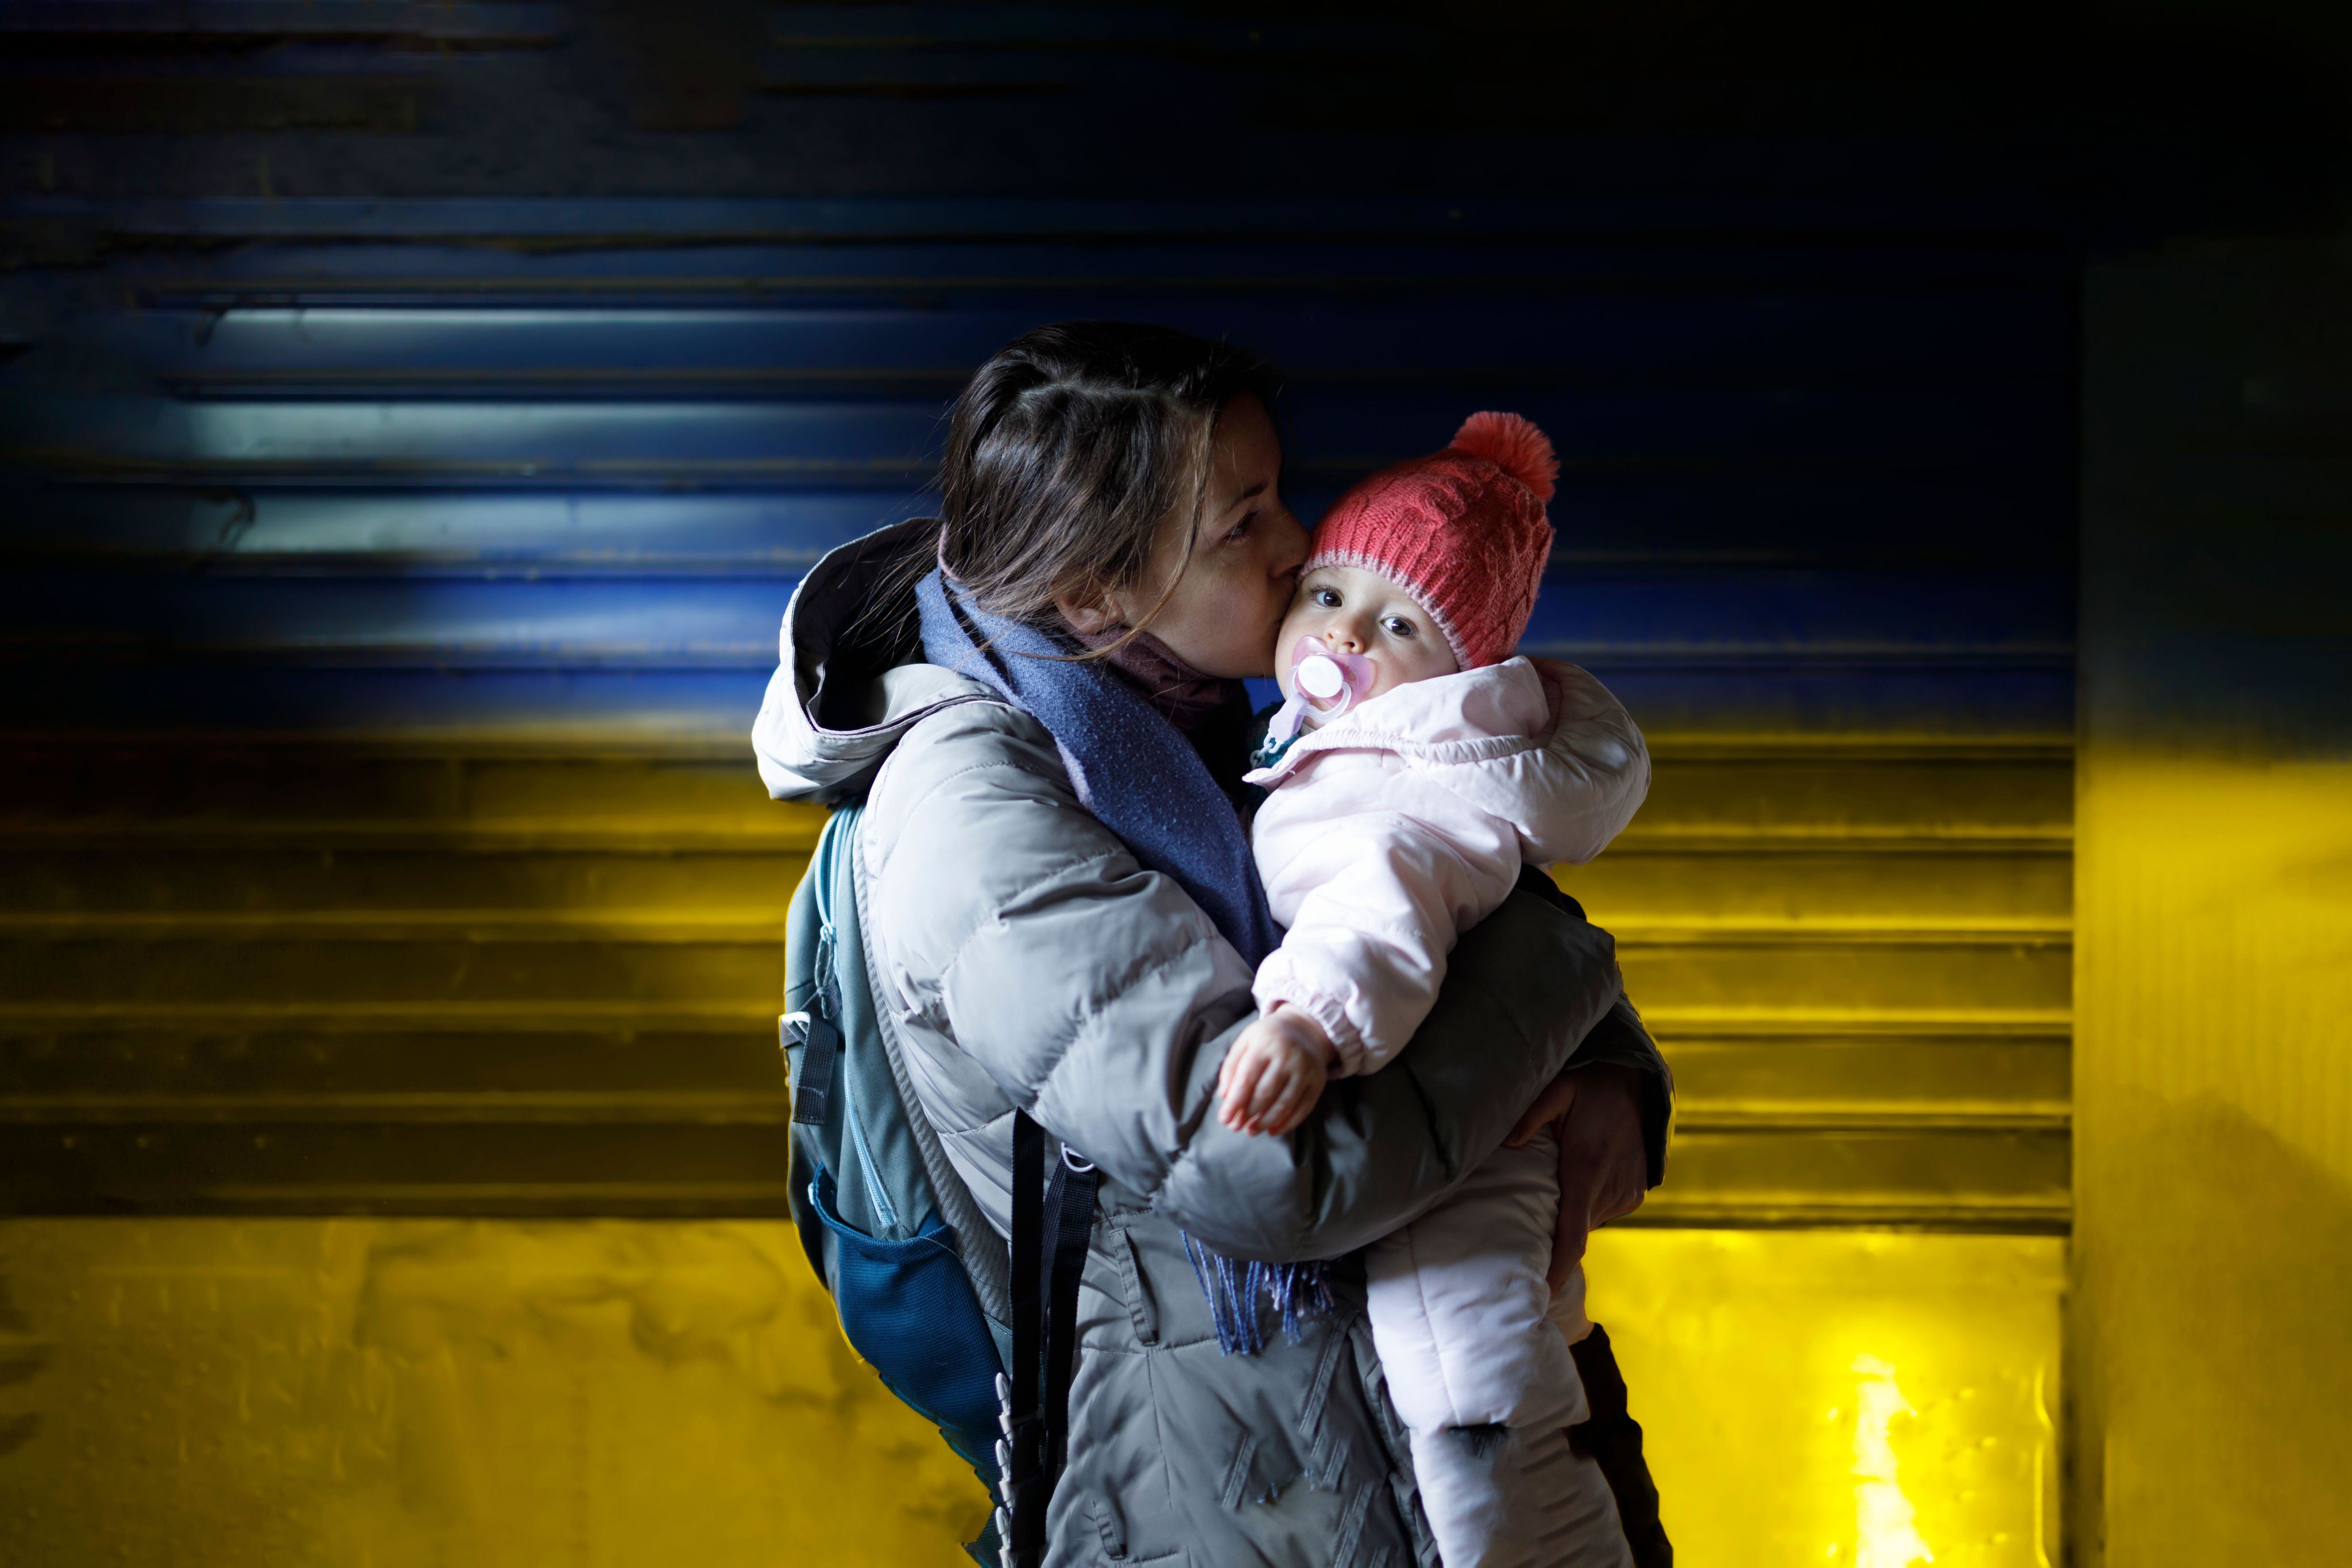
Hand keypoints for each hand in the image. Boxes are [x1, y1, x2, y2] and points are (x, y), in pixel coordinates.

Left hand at [1216, 1006, 1333, 1135]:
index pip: (1246, 1079)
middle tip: (1236, 1127)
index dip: (1234, 1102)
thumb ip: (1231, 1067)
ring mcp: (1306, 1069)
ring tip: (1251, 1130)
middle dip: (1248, 1114)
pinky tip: (1273, 1130)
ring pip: (1284, 1104)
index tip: (1224, 1119)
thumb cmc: (1267, 1038)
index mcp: (1265, 1044)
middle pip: (1265, 1093)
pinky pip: (1303, 1108)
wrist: (1303, 1028)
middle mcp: (1287, 1056)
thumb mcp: (1245, 1042)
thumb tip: (1225, 1098)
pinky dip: (1287, 1123)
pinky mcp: (1318, 1081)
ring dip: (1265, 1122)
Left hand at [1503, 1062, 1646, 1293]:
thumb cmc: (1589, 1086)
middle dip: (1552, 1235)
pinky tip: (1576, 1183)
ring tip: (1551, 1192)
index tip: (1544, 1291)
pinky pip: (1603, 1211)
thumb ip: (1528, 1117)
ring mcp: (1628, 1193)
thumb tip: (1506, 1146)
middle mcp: (1611, 1188)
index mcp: (1586, 1169)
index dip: (1558, 1266)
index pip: (1572, 1234)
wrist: (1638, 1082)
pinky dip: (1586, 1206)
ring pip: (1588, 1221)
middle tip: (1521, 1228)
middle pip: (1574, 1231)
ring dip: (1570, 1215)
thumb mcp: (1556, 1090)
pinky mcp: (1636, 1193)